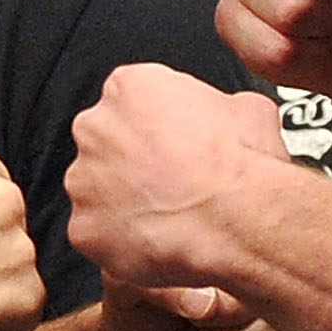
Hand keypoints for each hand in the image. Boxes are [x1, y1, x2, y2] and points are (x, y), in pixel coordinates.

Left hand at [65, 63, 288, 290]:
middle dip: (132, 163)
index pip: (130, 100)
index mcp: (129, 87)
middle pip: (106, 144)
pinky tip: (155, 243)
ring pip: (97, 192)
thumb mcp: (248, 109)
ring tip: (167, 217)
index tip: (174, 145)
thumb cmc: (241, 165)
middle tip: (170, 183)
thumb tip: (230, 116)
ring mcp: (83, 180)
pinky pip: (97, 235)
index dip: (156, 127)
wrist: (235, 220)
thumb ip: (220, 106)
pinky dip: (120, 242)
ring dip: (124, 203)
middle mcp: (96, 128)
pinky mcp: (83, 227)